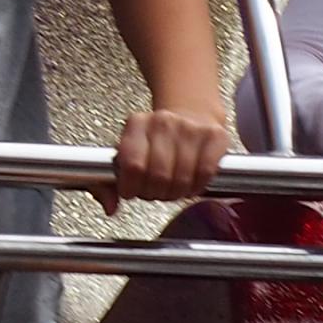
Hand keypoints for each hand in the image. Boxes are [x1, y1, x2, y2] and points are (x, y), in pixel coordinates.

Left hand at [103, 102, 230, 212]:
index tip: (132, 191)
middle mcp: (163, 122)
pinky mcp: (215, 136)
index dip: (132, 187)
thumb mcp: (125, 156)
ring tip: (171, 187)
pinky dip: (197, 186)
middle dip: (154, 193)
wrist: (191, 115)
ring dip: (175, 193)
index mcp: (136, 124)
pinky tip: (190, 183)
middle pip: (157, 176)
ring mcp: (190, 127)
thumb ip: (107, 184)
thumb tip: (110, 207)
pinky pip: (205, 173)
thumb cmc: (156, 141)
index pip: (132, 165)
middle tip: (154, 191)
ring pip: (181, 179)